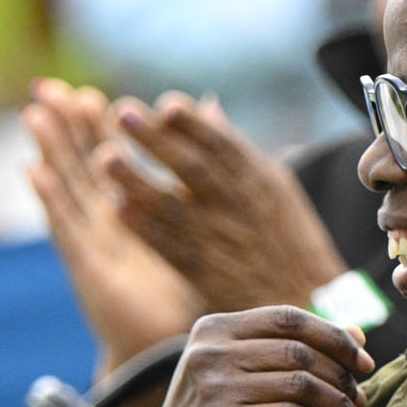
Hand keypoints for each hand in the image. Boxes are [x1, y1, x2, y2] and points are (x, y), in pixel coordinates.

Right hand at [24, 82, 203, 369]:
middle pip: (83, 165)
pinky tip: (33, 169)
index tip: (89, 92)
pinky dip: (50, 197)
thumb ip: (201, 190)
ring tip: (34, 113)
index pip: (114, 160)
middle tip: (50, 88)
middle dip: (67, 128)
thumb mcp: (198, 235)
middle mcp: (108, 225)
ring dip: (51, 151)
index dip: (100, 127)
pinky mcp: (88, 267)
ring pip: (68, 188)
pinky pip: (67, 226)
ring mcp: (94, 244)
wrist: (167, 351)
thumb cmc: (185, 295)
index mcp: (135, 215)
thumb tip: (218, 162)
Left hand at [104, 95, 351, 310]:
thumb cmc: (288, 239)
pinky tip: (117, 208)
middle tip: (122, 112)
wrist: (302, 302)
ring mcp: (218, 239)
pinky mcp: (202, 271)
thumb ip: (237, 147)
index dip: (193, 124)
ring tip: (104, 156)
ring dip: (136, 180)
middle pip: (191, 167)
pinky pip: (168, 246)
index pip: (222, 144)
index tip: (166, 104)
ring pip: (171, 205)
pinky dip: (143, 227)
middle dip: (156, 139)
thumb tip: (207, 106)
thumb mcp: (276, 185)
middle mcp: (237, 205)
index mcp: (258, 180)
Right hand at [162, 305, 373, 406]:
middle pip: (300, 354)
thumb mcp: (237, 366)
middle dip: (342, 377)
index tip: (364, 363)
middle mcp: (210, 354)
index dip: (334, 337)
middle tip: (362, 399)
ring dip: (340, 406)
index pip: (289, 318)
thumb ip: (291, 345)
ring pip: (302, 388)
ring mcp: (215, 390)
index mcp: (214, 329)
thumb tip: (357, 334)